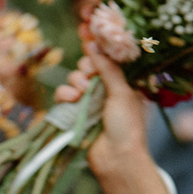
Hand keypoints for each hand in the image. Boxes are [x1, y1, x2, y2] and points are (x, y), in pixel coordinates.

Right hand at [54, 2, 150, 172]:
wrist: (117, 158)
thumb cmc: (128, 126)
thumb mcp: (123, 93)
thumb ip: (108, 69)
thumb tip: (95, 45)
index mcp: (125, 83)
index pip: (109, 59)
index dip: (99, 49)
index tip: (89, 35)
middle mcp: (108, 89)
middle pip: (89, 65)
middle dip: (86, 68)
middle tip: (89, 77)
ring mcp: (91, 100)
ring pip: (75, 78)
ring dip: (75, 82)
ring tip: (82, 94)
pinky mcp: (76, 111)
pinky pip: (64, 94)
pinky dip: (65, 94)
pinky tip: (72, 100)